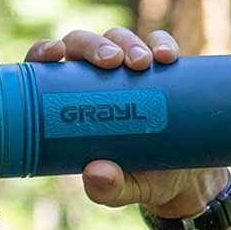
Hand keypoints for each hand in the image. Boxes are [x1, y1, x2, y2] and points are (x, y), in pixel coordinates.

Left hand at [24, 27, 229, 217]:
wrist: (187, 179)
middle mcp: (94, 80)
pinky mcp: (160, 69)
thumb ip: (106, 188)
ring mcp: (128, 72)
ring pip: (118, 38)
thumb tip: (95, 172)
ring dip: (127, 42)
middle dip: (94, 45)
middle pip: (82, 46)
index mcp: (70, 104)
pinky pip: (158, 44)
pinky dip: (161, 43)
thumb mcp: (122, 191)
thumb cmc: (139, 180)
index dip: (43, 51)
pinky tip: (165, 57)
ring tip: (142, 64)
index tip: (54, 52)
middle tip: (112, 62)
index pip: (46, 70)